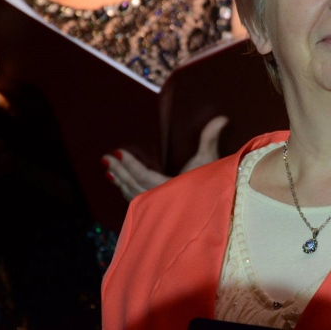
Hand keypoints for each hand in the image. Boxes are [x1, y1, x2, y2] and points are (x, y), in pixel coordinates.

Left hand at [103, 115, 227, 200]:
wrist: (225, 209)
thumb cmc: (216, 183)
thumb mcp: (211, 160)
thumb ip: (210, 138)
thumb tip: (223, 117)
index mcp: (172, 189)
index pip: (144, 176)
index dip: (130, 165)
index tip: (117, 153)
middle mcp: (163, 202)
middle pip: (134, 186)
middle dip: (119, 172)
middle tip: (106, 158)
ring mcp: (160, 210)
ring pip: (134, 195)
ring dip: (121, 182)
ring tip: (110, 170)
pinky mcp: (159, 212)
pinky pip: (138, 202)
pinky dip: (128, 192)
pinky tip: (122, 186)